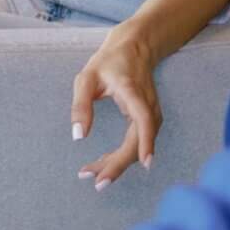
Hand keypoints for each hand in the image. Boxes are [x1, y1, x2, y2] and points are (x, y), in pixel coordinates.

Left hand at [73, 24, 161, 189]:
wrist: (133, 49)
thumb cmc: (107, 63)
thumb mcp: (86, 79)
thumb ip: (80, 106)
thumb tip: (78, 136)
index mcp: (133, 93)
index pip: (144, 120)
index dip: (146, 142)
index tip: (146, 164)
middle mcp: (148, 107)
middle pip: (138, 143)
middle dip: (118, 165)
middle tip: (93, 179)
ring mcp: (151, 115)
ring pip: (138, 147)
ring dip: (117, 163)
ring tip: (90, 172)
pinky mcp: (148, 121)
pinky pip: (137, 143)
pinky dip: (121, 155)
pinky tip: (103, 162)